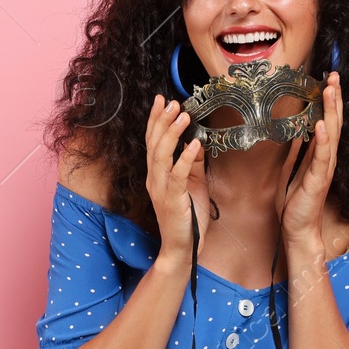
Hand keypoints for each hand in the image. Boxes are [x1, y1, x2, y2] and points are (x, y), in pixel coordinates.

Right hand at [144, 95, 210, 260]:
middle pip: (154, 144)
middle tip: (172, 103)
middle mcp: (154, 179)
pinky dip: (185, 158)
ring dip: (172, 134)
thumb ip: (191, 164)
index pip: (153, 142)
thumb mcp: (193, 184)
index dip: (156, 121)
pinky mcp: (172, 199)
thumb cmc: (188, 217)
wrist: (182, 247)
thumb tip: (195, 142)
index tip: (162, 101)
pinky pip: (178, 175)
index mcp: (156, 174)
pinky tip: (194, 144)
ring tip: (183, 117)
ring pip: (162, 156)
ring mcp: (161, 189)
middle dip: (162, 122)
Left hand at [277, 71, 342, 249]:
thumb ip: (297, 152)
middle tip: (334, 74)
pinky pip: (322, 157)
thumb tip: (297, 133)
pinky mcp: (318, 180)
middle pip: (333, 122)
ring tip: (331, 89)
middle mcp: (326, 159)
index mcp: (319, 156)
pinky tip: (321, 124)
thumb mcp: (291, 171)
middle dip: (334, 98)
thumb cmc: (295, 203)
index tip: (328, 81)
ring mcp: (324, 169)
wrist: (297, 229)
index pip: (327, 122)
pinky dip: (322, 140)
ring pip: (331, 134)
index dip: (329, 102)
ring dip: (332, 110)